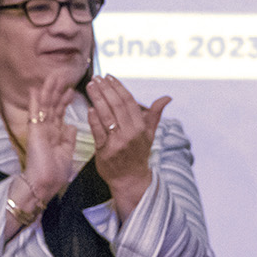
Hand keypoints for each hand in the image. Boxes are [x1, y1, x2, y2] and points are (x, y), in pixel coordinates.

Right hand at [19, 71, 78, 204]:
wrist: (44, 184)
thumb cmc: (54, 173)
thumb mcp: (66, 152)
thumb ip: (68, 138)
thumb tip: (71, 126)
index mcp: (54, 134)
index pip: (59, 113)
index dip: (64, 101)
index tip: (71, 89)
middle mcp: (46, 129)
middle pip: (52, 106)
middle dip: (57, 91)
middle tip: (61, 75)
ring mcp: (39, 129)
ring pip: (44, 106)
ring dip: (48, 90)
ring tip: (53, 76)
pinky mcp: (34, 132)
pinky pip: (35, 113)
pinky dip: (36, 101)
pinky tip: (36, 89)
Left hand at [86, 74, 169, 220]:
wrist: (130, 180)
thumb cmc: (138, 155)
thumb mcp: (150, 135)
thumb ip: (155, 115)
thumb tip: (167, 98)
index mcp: (141, 128)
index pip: (129, 102)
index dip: (119, 87)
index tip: (110, 76)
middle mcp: (130, 134)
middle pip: (117, 106)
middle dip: (106, 89)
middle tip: (97, 78)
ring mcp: (117, 142)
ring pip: (105, 115)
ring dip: (97, 98)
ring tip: (91, 86)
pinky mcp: (104, 151)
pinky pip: (97, 130)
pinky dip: (93, 118)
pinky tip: (89, 107)